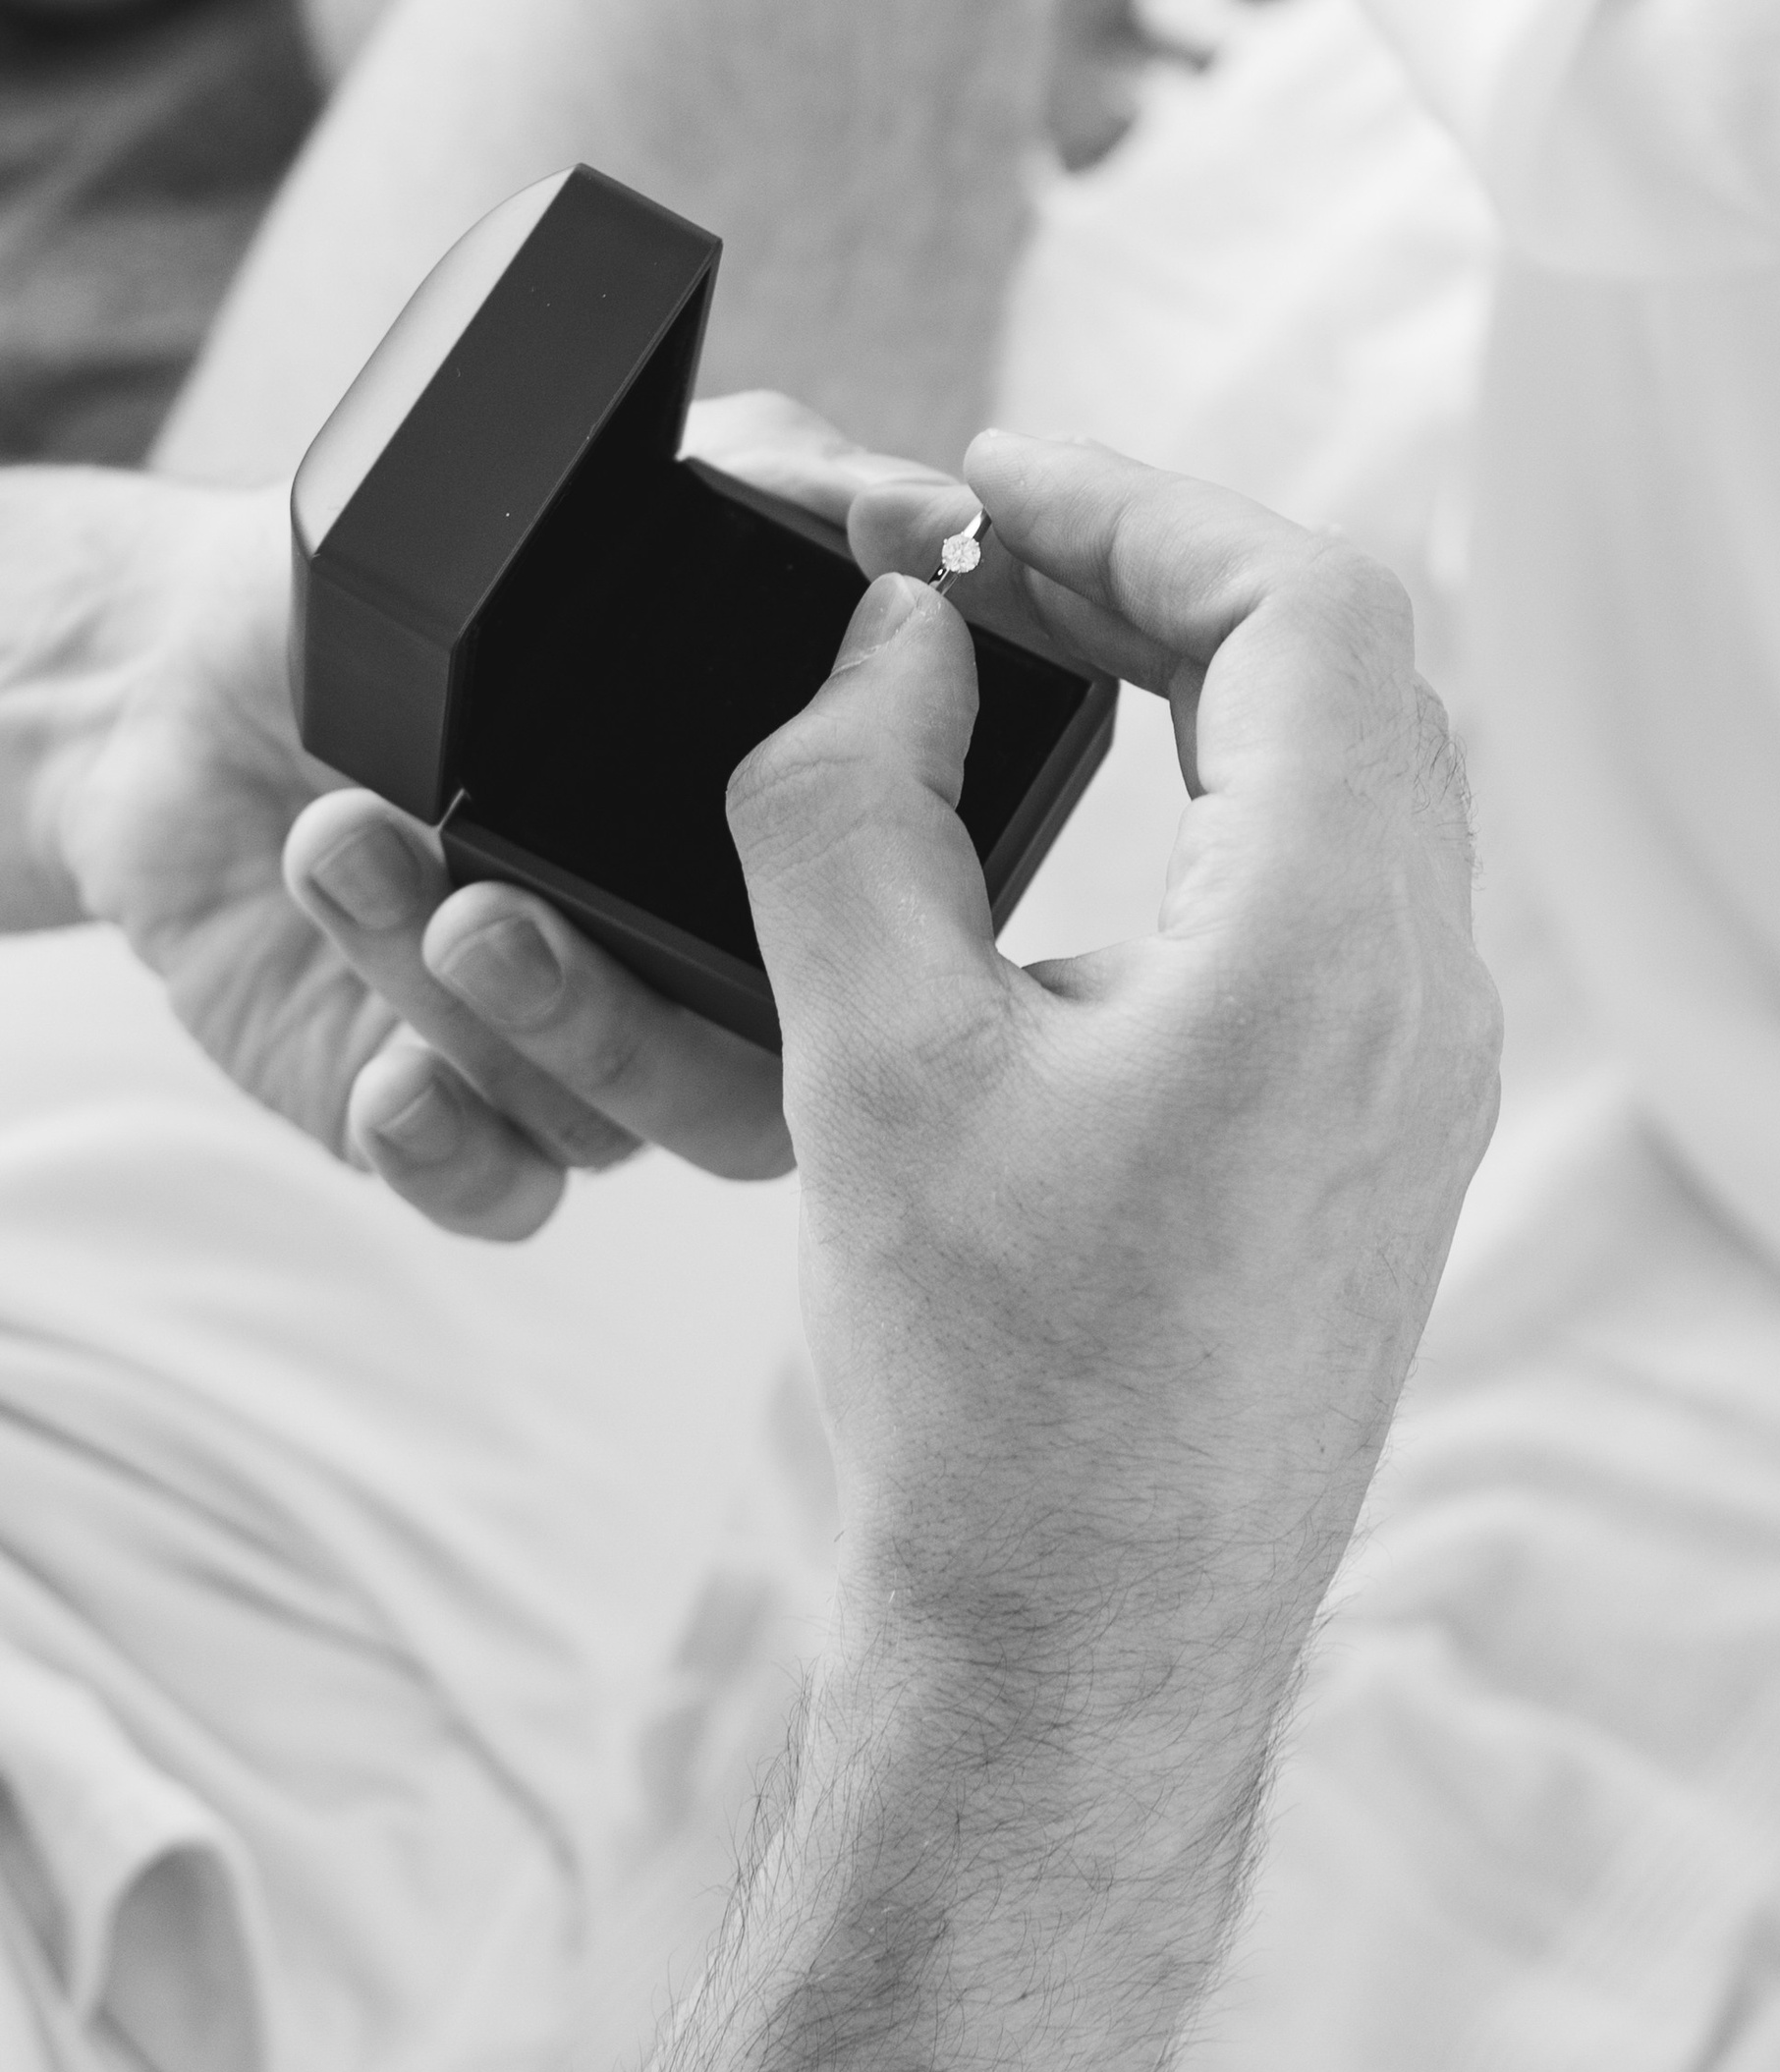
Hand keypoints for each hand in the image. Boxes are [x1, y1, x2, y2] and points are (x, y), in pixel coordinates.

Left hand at [3, 405, 913, 1241]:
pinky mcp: (466, 1123)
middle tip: (493, 912)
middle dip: (622, 1015)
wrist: (167, 679)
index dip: (855, 909)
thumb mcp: (610, 498)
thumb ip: (789, 494)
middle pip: (747, 1085)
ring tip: (352, 854)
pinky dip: (452, 1151)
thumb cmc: (407, 602)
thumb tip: (936, 516)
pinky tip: (392, 1078)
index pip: (882, 937)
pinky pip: (501, 1193)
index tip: (782, 794)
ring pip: (600, 1118)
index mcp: (782, 861)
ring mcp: (592, 1067)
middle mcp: (708, 982)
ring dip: (479, 1012)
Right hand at [319, 436, 1495, 2071]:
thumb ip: (854, 811)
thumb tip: (880, 648)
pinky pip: (1346, 916)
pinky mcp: (1389, 1160)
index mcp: (1336, 944)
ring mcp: (1430, 1088)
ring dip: (1207, 707)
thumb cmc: (992, 1399)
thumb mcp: (874, 1070)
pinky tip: (1097, 861)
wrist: (1090, 1660)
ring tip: (1033, 679)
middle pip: (1352, 685)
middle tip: (991, 568)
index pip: (1309, 604)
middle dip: (1169, 586)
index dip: (1141, 506)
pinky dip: (1230, 830)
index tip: (983, 497)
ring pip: (1360, 797)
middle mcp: (1433, 1001)